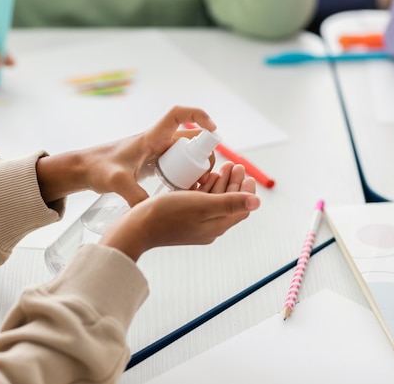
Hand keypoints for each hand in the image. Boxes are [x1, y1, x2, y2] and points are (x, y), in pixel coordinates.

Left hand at [35, 106, 217, 205]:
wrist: (83, 170)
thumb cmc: (98, 167)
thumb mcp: (117, 182)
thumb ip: (134, 195)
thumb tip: (151, 210)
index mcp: (151, 137)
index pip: (178, 115)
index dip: (199, 116)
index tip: (213, 130)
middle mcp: (156, 142)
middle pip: (190, 139)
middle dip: (203, 154)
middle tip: (205, 176)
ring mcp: (156, 153)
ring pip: (185, 154)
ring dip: (196, 167)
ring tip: (199, 186)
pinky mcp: (153, 164)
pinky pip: (177, 165)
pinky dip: (186, 175)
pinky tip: (186, 192)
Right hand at [99, 161, 259, 260]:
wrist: (136, 228)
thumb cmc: (166, 215)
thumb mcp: (201, 204)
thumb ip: (229, 202)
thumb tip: (257, 202)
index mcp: (216, 226)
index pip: (240, 208)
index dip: (245, 190)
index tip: (246, 173)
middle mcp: (208, 228)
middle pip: (228, 204)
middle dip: (233, 183)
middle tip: (234, 165)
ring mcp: (194, 225)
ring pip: (213, 202)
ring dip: (219, 184)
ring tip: (220, 168)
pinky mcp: (181, 220)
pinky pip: (198, 203)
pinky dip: (204, 190)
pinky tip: (201, 178)